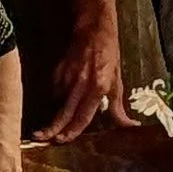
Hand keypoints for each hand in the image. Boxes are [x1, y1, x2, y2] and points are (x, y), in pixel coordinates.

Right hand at [33, 24, 132, 141]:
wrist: (93, 31)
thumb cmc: (109, 57)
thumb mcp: (117, 82)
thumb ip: (119, 108)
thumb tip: (131, 126)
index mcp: (97, 89)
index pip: (82, 116)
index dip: (71, 131)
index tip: (61, 140)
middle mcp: (80, 85)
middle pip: (63, 114)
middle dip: (51, 129)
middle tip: (41, 138)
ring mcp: (66, 78)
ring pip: (57, 103)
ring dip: (56, 114)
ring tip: (52, 121)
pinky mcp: (57, 72)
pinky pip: (55, 92)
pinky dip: (58, 98)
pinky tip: (63, 97)